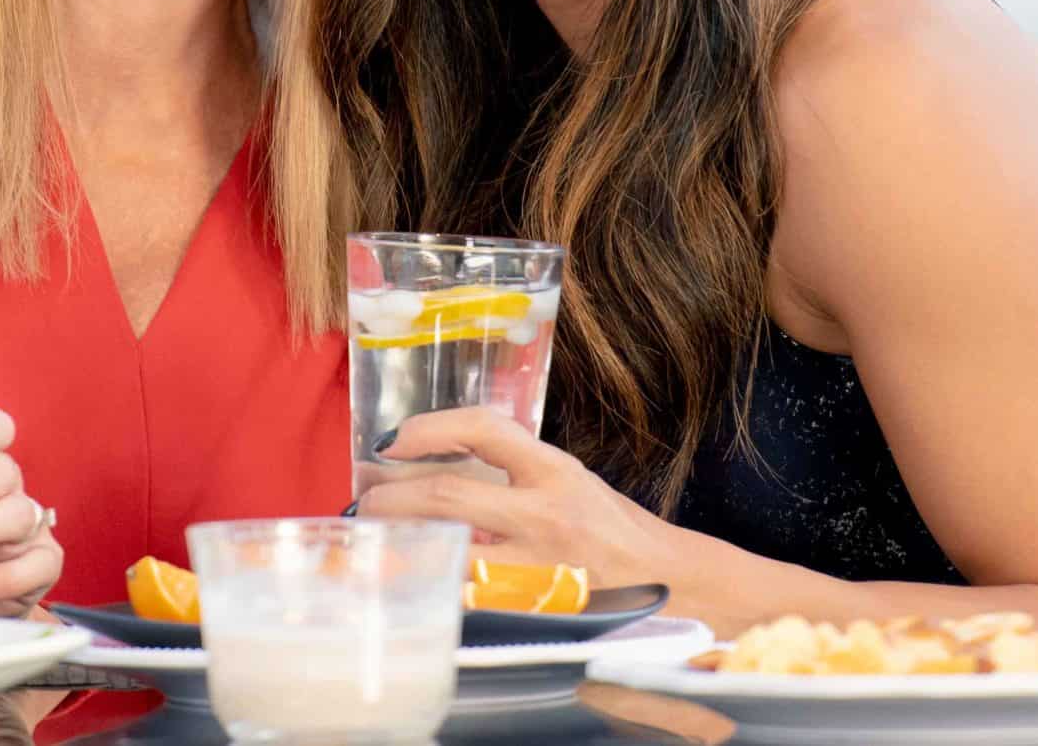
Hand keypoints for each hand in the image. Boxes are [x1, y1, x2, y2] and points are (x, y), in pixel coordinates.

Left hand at [355, 408, 681, 590]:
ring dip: (403, 546)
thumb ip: (512, 471)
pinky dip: (436, 589)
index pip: (484, 429)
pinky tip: (414, 583)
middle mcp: (544, 514)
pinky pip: (470, 600)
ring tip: (377, 541)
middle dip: (393, 497)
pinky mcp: (533, 610)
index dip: (430, 428)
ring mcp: (537, 566)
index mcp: (554, 471)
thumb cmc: (613, 530)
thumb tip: (436, 465)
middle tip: (367, 500)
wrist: (670, 582)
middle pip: (447, 497)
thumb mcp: (568, 480)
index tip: (394, 439)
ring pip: (449, 554)